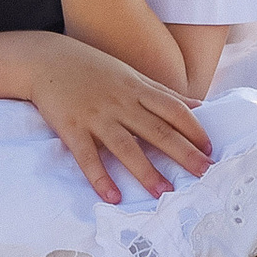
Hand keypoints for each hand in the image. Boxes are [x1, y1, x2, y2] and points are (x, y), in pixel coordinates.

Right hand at [24, 37, 212, 204]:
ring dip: (146, 171)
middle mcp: (120, 103)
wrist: (46, 59)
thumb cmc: (92, 68)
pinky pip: (88, 157)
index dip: (194, 129)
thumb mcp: (131, 74)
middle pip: (157, 130)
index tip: (210, 148)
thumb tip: (199, 107)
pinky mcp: (72, 128)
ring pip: (126, 146)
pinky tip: (112, 197)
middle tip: (203, 173)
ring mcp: (96, 116)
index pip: (173, 109)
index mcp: (137, 89)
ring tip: (164, 192)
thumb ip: (162, 93)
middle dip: (183, 153)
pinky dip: (100, 177)